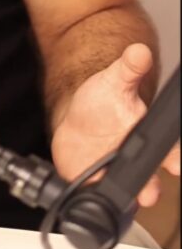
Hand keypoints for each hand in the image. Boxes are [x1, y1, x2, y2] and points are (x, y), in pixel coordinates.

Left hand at [51, 43, 180, 206]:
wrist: (76, 118)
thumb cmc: (102, 101)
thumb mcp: (113, 81)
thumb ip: (128, 68)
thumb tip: (140, 50)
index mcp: (145, 136)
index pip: (167, 150)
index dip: (174, 158)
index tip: (176, 165)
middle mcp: (135, 160)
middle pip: (148, 179)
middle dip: (150, 187)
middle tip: (149, 193)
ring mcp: (114, 174)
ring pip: (124, 192)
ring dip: (125, 196)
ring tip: (123, 198)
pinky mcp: (93, 183)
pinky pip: (94, 194)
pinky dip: (92, 196)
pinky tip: (89, 191)